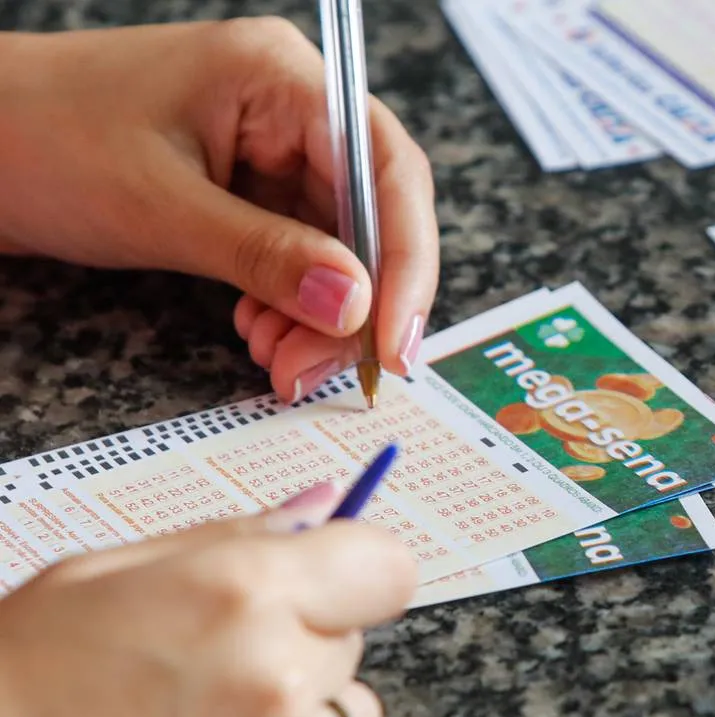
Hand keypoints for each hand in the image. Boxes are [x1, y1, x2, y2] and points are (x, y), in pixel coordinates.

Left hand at [0, 19, 438, 401]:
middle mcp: (291, 109)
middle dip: (357, 304)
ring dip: (322, 317)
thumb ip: (268, 259)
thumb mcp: (161, 208)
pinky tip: (263, 335)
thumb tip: (358, 307)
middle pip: (372, 215)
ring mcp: (272, 150)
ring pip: (341, 247)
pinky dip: (292, 307)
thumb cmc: (39, 140)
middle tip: (323, 370)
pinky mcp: (250, 189)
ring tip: (281, 362)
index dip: (406, 261)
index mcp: (281, 79)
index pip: (385, 170)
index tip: (394, 342)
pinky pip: (301, 255)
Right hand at [0, 483, 416, 716]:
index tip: (327, 572)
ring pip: (347, 706)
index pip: (389, 569)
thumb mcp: (129, 564)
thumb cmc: (36, 656)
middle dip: (312, 628)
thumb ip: (244, 534)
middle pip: (358, 636)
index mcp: (244, 590)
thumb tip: (326, 502)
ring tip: (216, 697)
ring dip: (305, 696)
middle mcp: (274, 674)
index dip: (360, 567)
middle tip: (228, 639)